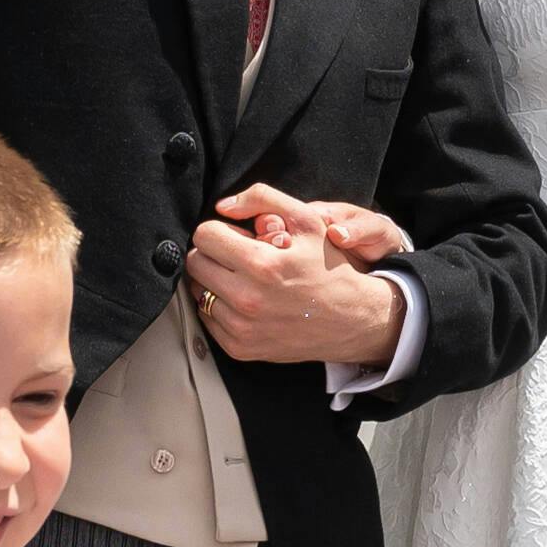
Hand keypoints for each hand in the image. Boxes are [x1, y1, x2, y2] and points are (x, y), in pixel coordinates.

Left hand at [188, 188, 403, 366]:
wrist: (351, 320)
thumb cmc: (329, 268)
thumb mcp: (308, 220)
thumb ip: (263, 199)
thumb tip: (224, 206)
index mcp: (261, 265)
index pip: (204, 236)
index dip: (220, 230)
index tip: (237, 237)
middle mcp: (247, 299)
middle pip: (196, 263)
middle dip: (214, 253)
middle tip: (240, 257)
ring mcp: (241, 328)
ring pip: (197, 292)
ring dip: (215, 281)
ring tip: (245, 280)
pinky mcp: (239, 348)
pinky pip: (207, 319)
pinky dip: (220, 307)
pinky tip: (245, 302)